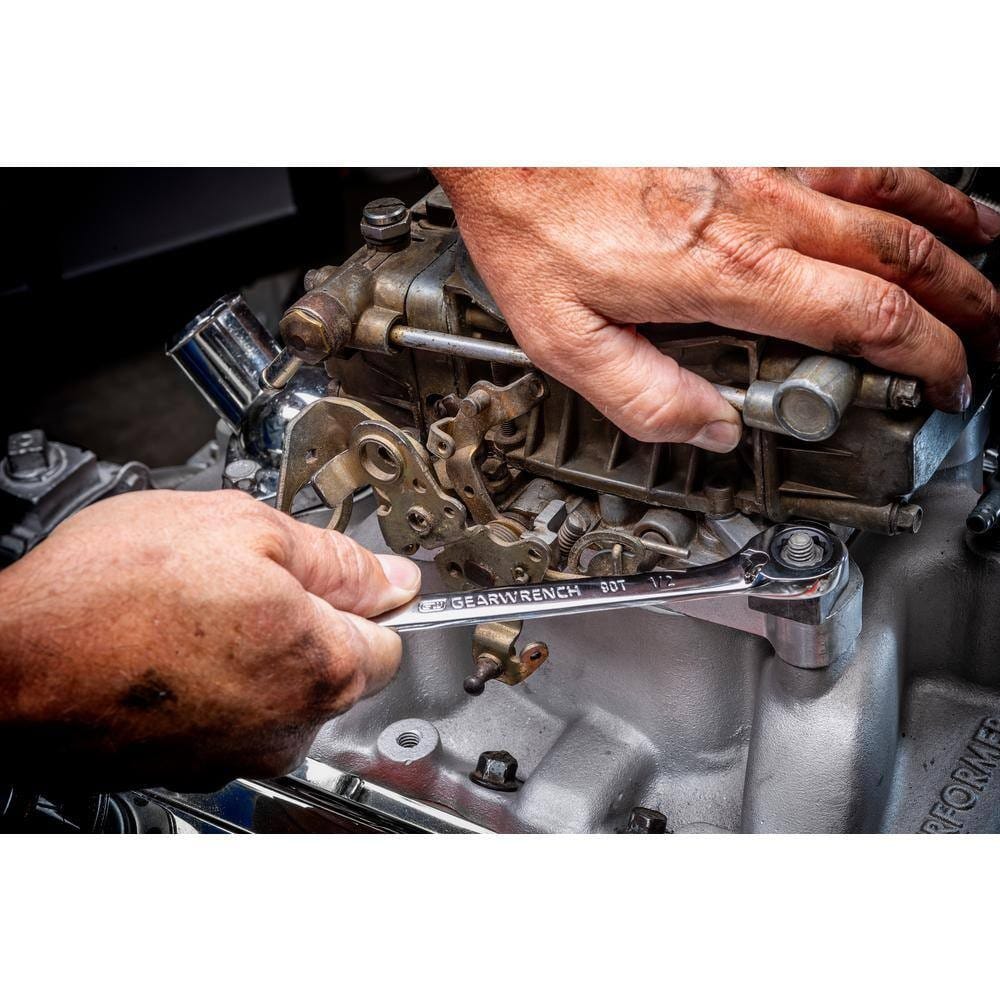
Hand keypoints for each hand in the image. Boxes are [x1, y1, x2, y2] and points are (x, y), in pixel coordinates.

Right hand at [0, 490, 420, 789]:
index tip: (351, 578)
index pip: (392, 638)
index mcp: (319, 665)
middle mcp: (288, 725)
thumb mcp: (243, 528)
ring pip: (284, 691)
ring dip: (261, 650)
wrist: (5, 660)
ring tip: (202, 609)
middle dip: (311, 620)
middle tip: (254, 577)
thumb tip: (391, 576)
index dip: (371, 596)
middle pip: (338, 667)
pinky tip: (175, 644)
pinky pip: (234, 714)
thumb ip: (336, 558)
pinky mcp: (191, 764)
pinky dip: (219, 681)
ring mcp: (237, 752)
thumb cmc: (107, 595)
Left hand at [435, 168, 999, 450]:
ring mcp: (766, 157)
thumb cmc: (530, 212)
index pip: (866, 321)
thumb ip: (641, 394)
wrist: (507, 120)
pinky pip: (853, 149)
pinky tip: (916, 185)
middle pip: (902, 258)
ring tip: (985, 261)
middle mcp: (766, 208)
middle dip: (963, 306)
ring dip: (952, 233)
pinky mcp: (752, 126)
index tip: (943, 386)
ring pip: (893, 194)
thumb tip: (706, 429)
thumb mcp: (564, 335)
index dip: (924, 360)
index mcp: (729, 272)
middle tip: (983, 341)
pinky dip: (904, 174)